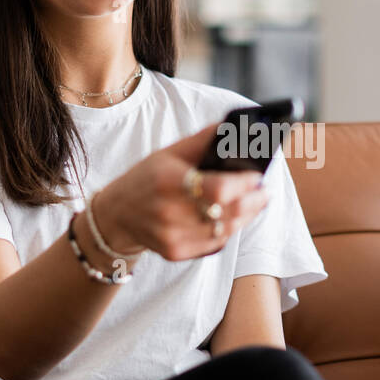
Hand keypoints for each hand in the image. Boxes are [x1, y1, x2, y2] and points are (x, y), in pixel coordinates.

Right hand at [95, 122, 268, 261]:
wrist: (116, 215)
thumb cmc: (147, 178)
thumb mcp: (169, 153)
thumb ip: (203, 140)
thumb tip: (235, 128)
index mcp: (168, 181)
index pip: (218, 189)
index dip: (243, 184)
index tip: (256, 176)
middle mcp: (169, 212)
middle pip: (228, 213)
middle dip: (253, 201)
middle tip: (263, 191)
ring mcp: (172, 236)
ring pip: (226, 230)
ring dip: (246, 216)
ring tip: (255, 202)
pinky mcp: (175, 252)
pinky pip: (215, 243)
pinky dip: (229, 229)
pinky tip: (233, 218)